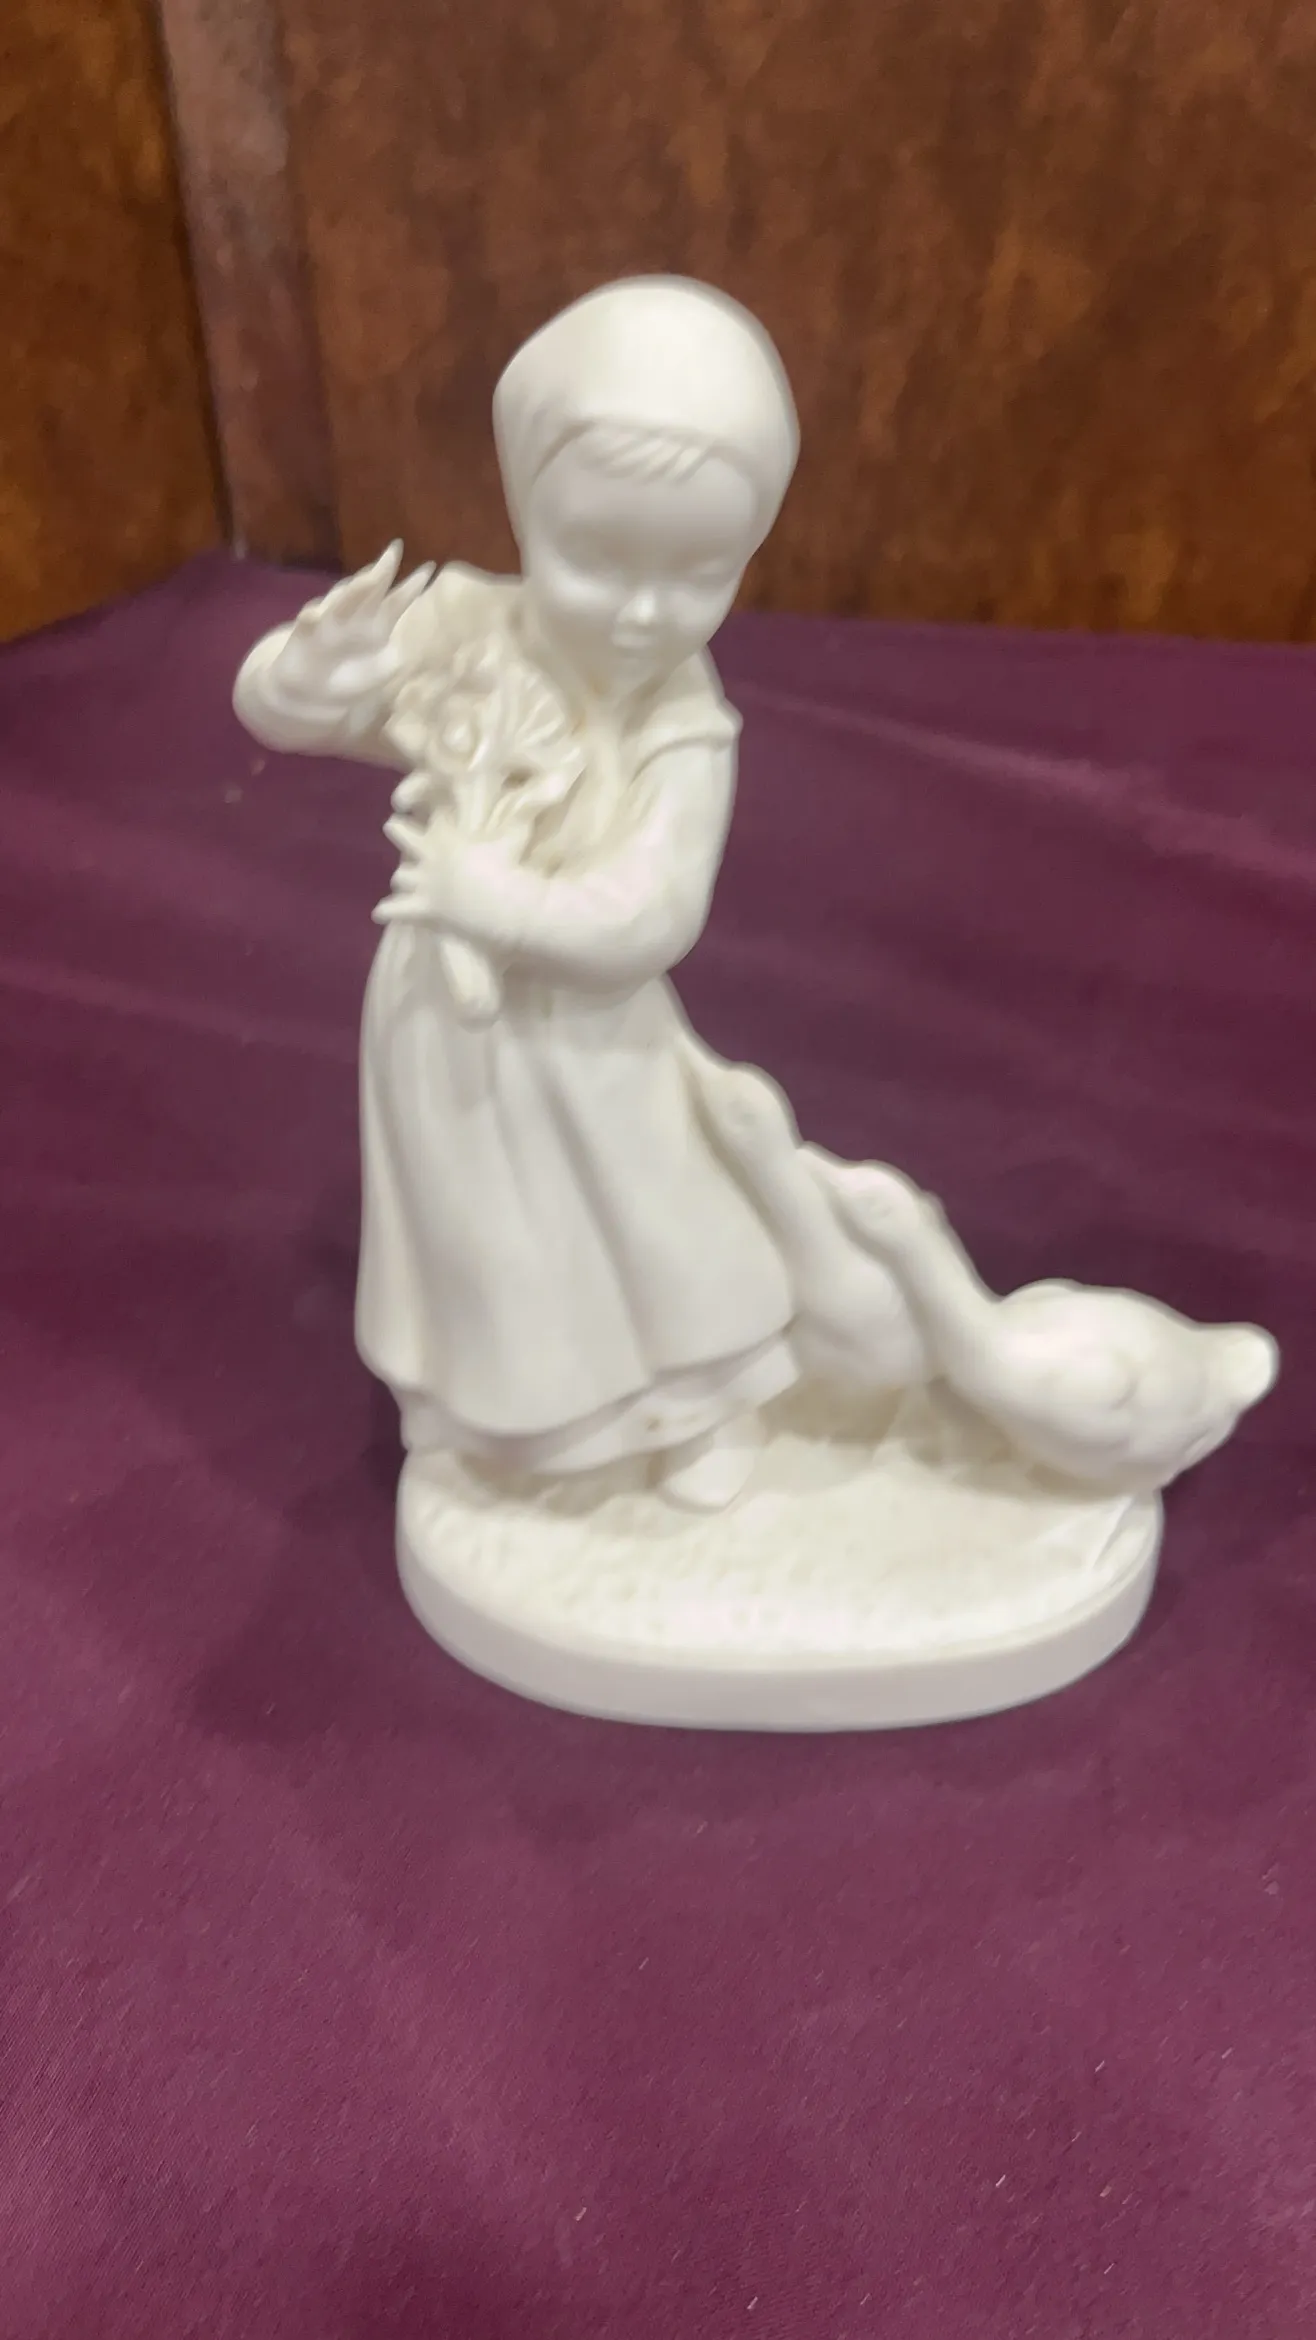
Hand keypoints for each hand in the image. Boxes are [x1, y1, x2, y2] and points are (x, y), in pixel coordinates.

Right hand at [271, 541, 432, 711]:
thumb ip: (394, 659)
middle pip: (371, 589)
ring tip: (369, 578)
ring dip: (355, 589)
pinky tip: (314, 615)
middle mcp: (355, 617)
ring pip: (343, 600)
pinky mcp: (305, 634)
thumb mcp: (381, 670)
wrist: (311, 691)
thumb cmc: (348, 676)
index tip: (430, 567)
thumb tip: (402, 650)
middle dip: (382, 571)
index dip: (412, 586)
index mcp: (376, 625)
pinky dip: (311, 619)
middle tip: (395, 550)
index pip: (397, 600)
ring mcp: (330, 622)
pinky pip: (308, 624)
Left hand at [372, 818, 528, 946]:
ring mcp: (425, 885)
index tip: (434, 811)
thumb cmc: (508, 868)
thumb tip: (541, 795)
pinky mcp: (424, 910)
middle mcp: (431, 858)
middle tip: (392, 826)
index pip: (435, 819)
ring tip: (400, 879)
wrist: (501, 904)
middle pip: (406, 838)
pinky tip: (377, 913)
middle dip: (399, 831)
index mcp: (450, 838)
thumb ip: (520, 819)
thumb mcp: (515, 836)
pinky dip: (388, 911)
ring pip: (401, 876)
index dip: (434, 815)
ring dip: (401, 878)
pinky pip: (398, 910)